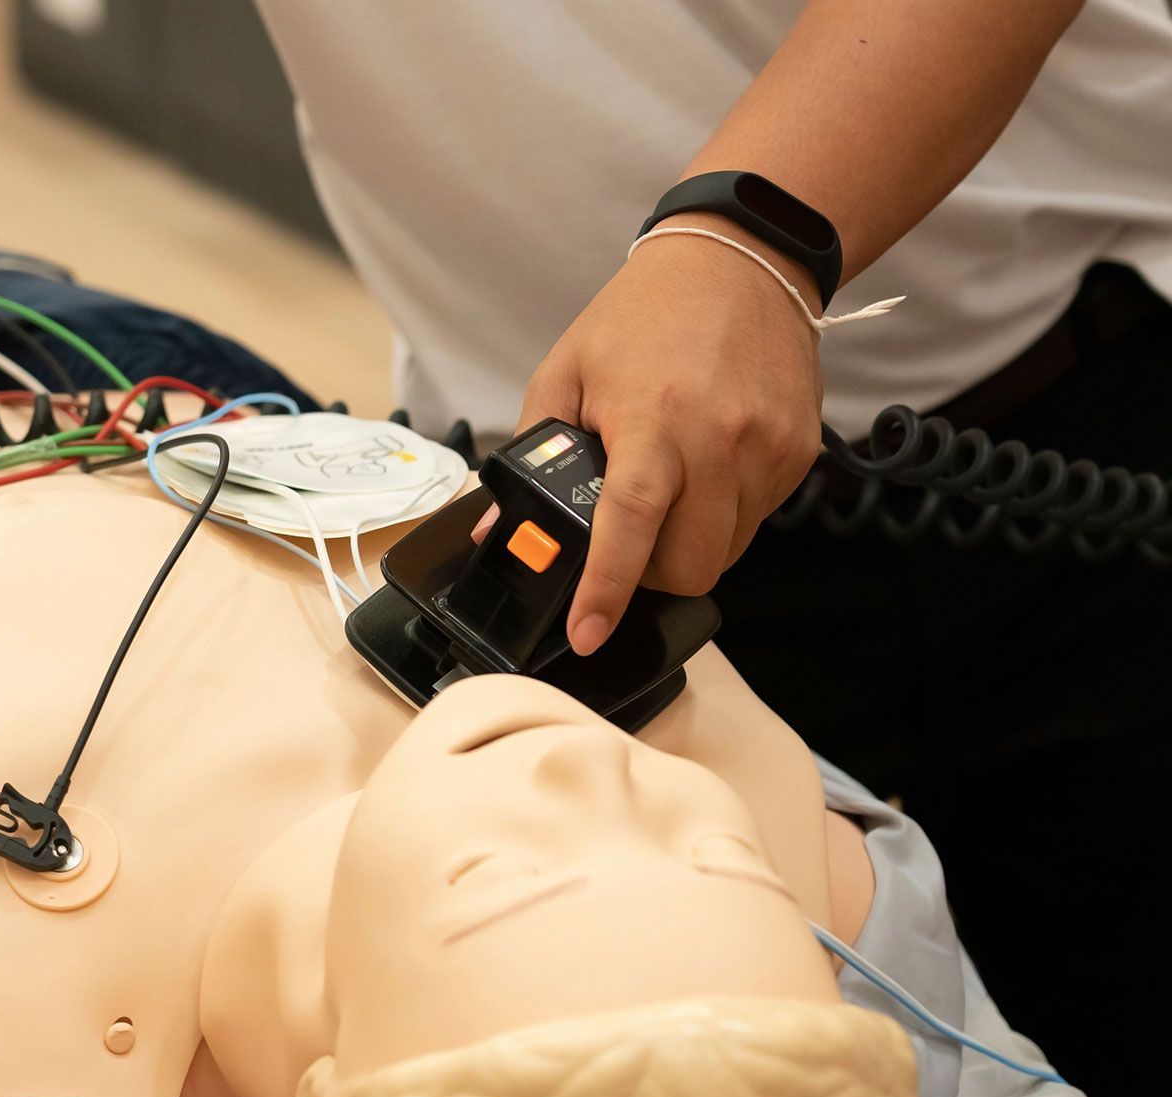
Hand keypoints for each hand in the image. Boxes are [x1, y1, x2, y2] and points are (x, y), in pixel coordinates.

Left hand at [520, 215, 824, 654]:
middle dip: (651, 576)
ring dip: (689, 547)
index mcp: (651, 418)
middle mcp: (718, 438)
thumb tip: (496, 529)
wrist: (740, 261)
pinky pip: (759, 518)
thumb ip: (532, 451)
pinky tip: (705, 469)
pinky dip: (724, 516)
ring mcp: (767, 448)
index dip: (608, 589)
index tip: (587, 633)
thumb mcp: (565, 372)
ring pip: (727, 551)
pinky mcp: (800, 450)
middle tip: (627, 548)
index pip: (630, 524)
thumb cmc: (642, 316)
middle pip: (690, 564)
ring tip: (668, 495)